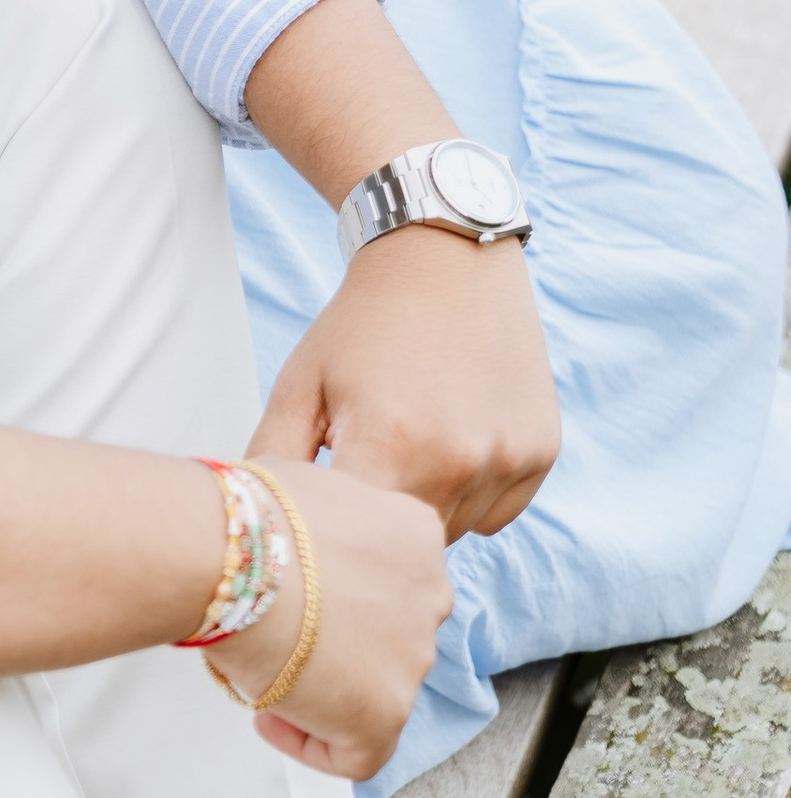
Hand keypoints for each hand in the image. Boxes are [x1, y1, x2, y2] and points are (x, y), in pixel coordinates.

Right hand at [205, 458, 453, 781]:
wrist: (231, 557)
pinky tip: (271, 718)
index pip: (394, 576)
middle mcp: (429, 596)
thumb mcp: (305, 490)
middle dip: (343, 642)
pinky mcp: (385, 715)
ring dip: (328, 690)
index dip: (349, 595)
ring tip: (268, 676)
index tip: (311, 602)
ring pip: (376, 690)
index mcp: (415, 534)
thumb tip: (295, 548)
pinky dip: (313, 745)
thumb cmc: (248, 518)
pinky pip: (356, 753)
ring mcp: (412, 658)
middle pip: (391, 634)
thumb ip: (326, 525)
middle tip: (289, 640)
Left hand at [250, 228, 559, 543]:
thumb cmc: (360, 323)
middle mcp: (458, 460)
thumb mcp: (300, 382)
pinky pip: (496, 512)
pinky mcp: (541, 453)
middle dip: (381, 520)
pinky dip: (472, 493)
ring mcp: (507, 458)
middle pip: (408, 543)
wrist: (443, 255)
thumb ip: (275, 459)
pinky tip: (451, 434)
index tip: (329, 500)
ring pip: (455, 530)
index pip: (357, 541)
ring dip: (428, 506)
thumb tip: (257, 524)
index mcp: (391, 445)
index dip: (338, 526)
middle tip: (368, 461)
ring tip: (411, 438)